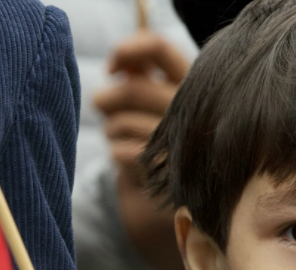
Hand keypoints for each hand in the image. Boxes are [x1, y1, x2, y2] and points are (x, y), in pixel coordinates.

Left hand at [93, 32, 190, 269]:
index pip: (159, 47)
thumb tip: (120, 64)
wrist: (180, 197)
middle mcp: (194, 110)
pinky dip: (115, 153)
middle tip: (100, 106)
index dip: (128, 49)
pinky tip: (126, 158)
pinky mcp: (167, 172)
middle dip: (106, 99)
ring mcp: (182, 142)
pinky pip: (121, 152)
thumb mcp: (158, 103)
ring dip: (109, 129)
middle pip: (132, 89)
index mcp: (195, 83)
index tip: (112, 66)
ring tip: (118, 136)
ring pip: (121, 122)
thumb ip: (141, 77)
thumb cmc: (164, 140)